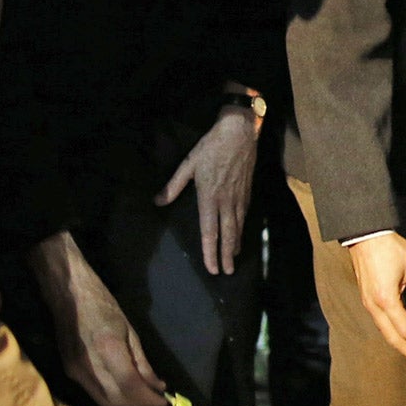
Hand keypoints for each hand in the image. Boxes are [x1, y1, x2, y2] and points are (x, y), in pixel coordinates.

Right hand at [30, 232, 166, 405]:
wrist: (68, 294)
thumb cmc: (103, 305)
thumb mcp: (130, 331)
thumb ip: (142, 362)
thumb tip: (157, 386)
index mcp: (108, 349)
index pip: (130, 386)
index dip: (148, 398)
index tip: (164, 401)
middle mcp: (89, 365)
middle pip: (117, 399)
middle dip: (138, 403)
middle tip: (154, 398)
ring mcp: (75, 370)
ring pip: (104, 400)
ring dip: (125, 403)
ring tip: (141, 395)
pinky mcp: (68, 371)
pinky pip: (93, 392)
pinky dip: (111, 396)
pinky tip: (123, 388)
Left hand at [156, 101, 259, 274]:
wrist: (239, 132)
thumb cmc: (211, 146)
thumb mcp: (188, 163)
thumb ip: (173, 185)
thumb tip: (157, 201)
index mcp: (209, 197)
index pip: (210, 231)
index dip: (210, 251)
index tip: (212, 268)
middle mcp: (226, 201)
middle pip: (227, 234)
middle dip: (226, 255)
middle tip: (227, 272)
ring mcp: (238, 197)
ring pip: (238, 227)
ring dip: (235, 245)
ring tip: (233, 259)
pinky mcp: (247, 192)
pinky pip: (244, 216)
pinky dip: (241, 229)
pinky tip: (239, 235)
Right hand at [348, 233, 405, 370]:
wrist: (366, 234)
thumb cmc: (391, 248)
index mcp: (387, 300)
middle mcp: (374, 306)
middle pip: (393, 339)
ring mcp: (368, 304)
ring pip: (385, 333)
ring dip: (402, 346)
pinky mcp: (367, 299)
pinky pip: (381, 324)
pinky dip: (393, 335)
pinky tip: (403, 337)